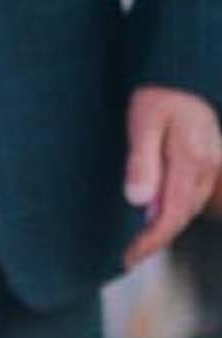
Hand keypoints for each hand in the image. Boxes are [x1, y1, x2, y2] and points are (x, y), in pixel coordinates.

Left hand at [121, 84, 221, 267]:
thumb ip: (141, 160)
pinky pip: (191, 197)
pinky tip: (155, 217)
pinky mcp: (208, 166)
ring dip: (165, 228)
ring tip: (137, 245)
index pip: (171, 213)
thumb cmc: (159, 97)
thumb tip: (138, 201)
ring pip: (188, 209)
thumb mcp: (143, 122)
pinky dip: (174, 212)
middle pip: (181, 216)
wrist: (184, 78)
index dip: (152, 240)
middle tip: (127, 258)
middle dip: (156, 241)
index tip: (130, 257)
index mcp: (190, 161)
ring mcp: (211, 169)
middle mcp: (206, 170)